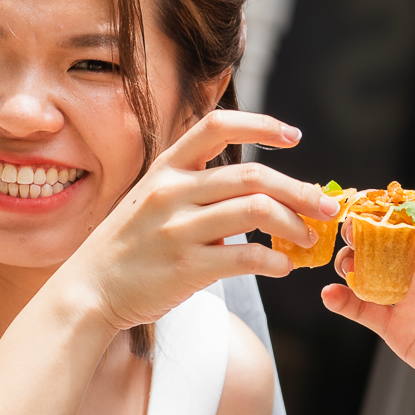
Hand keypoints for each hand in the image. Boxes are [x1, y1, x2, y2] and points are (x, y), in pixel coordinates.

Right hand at [72, 110, 340, 330]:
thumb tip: (263, 196)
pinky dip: (274, 262)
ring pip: (256, 212)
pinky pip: (246, 258)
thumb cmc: (130, 247)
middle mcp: (172, 192)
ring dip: (294, 225)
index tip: (294, 136)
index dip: (261, 125)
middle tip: (326, 206)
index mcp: (167, 169)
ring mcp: (178, 229)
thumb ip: (199, 191)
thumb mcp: (153, 201)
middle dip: (299, 190)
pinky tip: (283, 267)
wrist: (88, 290)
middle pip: (252, 175)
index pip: (217, 125)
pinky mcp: (186, 267)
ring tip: (308, 238)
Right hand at [323, 206, 414, 404]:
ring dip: (350, 262)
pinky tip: (332, 295)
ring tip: (346, 265)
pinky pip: (362, 308)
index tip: (370, 204)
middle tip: (350, 232)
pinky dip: (342, 300)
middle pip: (384, 236)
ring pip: (367, 268)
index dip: (393, 207)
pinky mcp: (395, 324)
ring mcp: (408, 292)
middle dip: (362, 230)